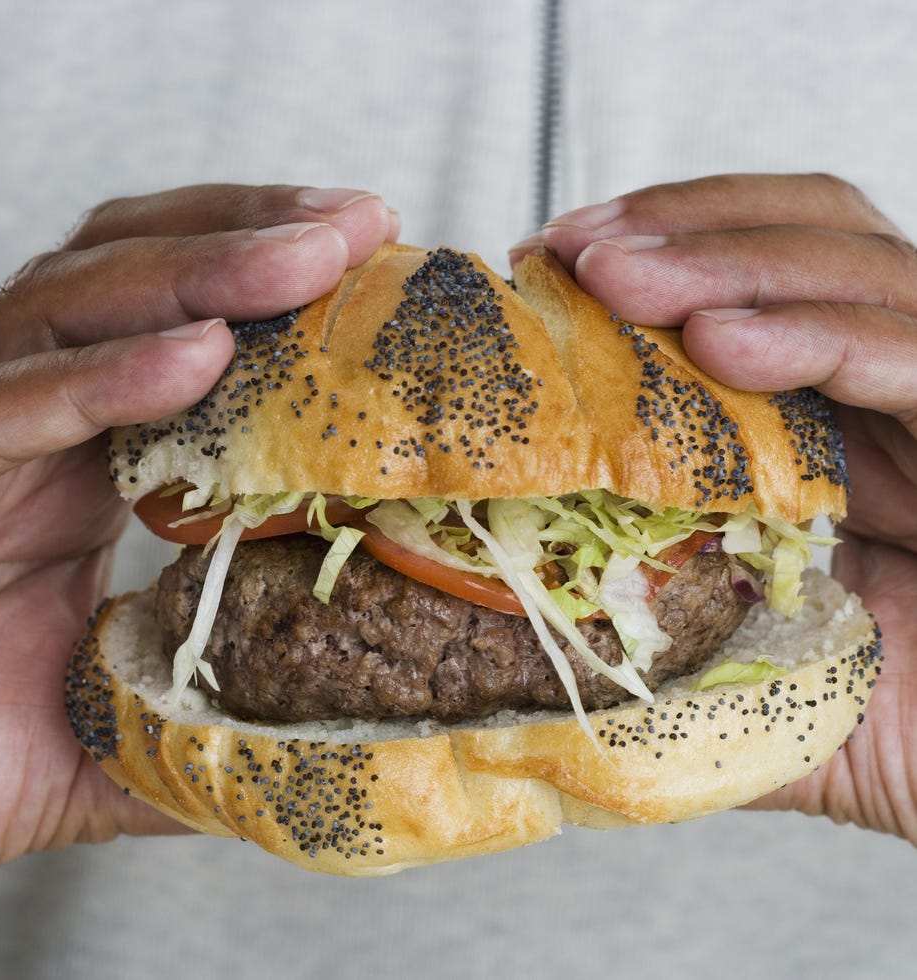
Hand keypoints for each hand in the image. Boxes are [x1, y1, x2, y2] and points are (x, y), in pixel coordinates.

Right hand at [0, 183, 399, 889]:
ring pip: (71, 308)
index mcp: (83, 462)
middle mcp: (27, 429)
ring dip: (198, 270)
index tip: (374, 269)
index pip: (178, 328)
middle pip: (131, 276)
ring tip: (311, 254)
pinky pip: (2, 409)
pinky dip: (100, 377)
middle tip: (363, 222)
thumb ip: (221, 707)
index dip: (274, 289)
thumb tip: (328, 726)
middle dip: (250, 234)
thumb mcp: (128, 720)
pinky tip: (197, 356)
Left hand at [513, 173, 916, 843]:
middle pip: (805, 238)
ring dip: (729, 264)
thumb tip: (521, 642)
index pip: (752, 282)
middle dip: (681, 231)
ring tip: (618, 280)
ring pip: (858, 273)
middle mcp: (891, 392)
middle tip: (575, 252)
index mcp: (825, 426)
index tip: (547, 262)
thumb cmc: (891, 729)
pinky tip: (724, 346)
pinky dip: (822, 339)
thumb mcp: (741, 674)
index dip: (655, 249)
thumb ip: (653, 641)